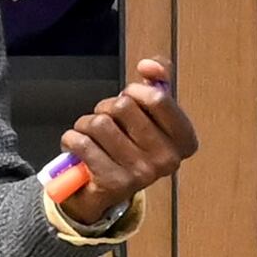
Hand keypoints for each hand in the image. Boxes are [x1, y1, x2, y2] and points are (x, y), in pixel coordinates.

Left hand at [53, 58, 199, 220]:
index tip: (129, 95)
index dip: (135, 90)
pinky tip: (76, 148)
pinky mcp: (113, 184)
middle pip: (123, 106)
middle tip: (107, 122)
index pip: (158, 98)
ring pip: (100, 123)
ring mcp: (141, 174)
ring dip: (86, 124)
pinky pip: (82, 142)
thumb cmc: (129, 144)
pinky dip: (72, 139)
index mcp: (184, 141)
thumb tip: (149, 65)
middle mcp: (167, 161)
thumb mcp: (149, 114)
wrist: (105, 191)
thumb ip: (157, 81)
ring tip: (91, 136)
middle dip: (106, 107)